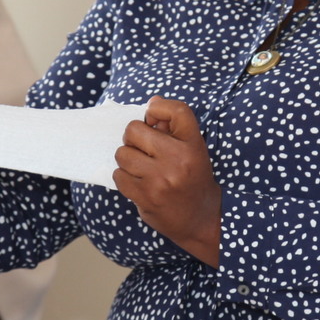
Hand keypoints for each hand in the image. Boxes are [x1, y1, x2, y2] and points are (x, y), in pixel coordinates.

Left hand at [115, 97, 221, 266]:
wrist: (200, 218)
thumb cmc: (193, 178)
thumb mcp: (192, 149)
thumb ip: (173, 124)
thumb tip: (153, 101)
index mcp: (193, 144)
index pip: (176, 109)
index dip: (157, 109)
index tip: (153, 120)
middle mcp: (178, 159)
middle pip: (134, 129)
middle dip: (133, 137)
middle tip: (143, 149)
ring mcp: (160, 179)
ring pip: (122, 153)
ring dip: (127, 159)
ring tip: (141, 167)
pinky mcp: (145, 197)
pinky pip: (119, 175)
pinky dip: (124, 177)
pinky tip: (138, 182)